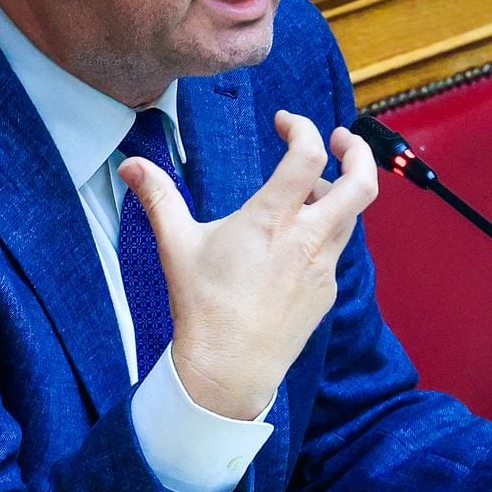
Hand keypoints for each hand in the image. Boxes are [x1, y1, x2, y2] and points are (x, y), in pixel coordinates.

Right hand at [120, 111, 376, 419]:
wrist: (229, 369)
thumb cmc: (203, 307)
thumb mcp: (176, 246)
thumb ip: (158, 197)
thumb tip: (129, 164)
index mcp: (272, 220)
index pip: (308, 156)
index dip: (302, 128)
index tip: (284, 122)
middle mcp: (306, 239)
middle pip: (361, 183)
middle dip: (358, 152)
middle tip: (340, 138)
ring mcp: (322, 267)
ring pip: (350, 217)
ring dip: (337, 194)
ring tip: (308, 189)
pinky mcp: (326, 292)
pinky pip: (335, 250)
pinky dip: (324, 232)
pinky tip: (295, 241)